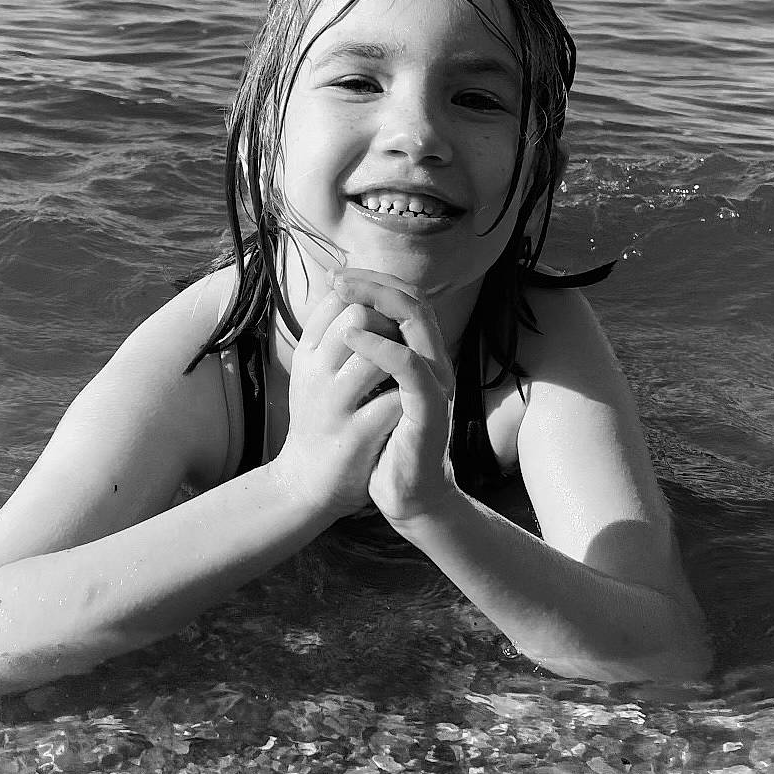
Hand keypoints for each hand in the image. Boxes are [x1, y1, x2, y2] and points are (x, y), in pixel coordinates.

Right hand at [275, 281, 406, 518]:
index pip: (340, 297)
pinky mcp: (353, 438)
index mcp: (306, 353)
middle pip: (357, 315)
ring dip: (403, 357)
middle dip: (391, 322)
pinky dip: (408, 397)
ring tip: (407, 369)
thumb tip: (352, 280)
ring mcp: (332, 406)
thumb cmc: (320, 418)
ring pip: (376, 354)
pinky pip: (391, 402)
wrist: (308, 483)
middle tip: (403, 342)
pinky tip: (411, 401)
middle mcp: (313, 374)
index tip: (387, 320)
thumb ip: (330, 328)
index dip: (373, 299)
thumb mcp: (315, 370)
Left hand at [329, 269, 458, 526]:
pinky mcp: (430, 410)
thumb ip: (365, 360)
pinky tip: (352, 338)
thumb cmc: (384, 446)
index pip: (406, 301)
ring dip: (378, 301)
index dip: (374, 281)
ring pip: (418, 324)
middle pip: (415, 302)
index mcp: (422, 357)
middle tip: (339, 276)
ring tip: (344, 294)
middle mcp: (435, 364)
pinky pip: (410, 368)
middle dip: (375, 282)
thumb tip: (340, 323)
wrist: (405, 496)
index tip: (337, 276)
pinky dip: (381, 347)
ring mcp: (437, 385)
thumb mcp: (370, 394)